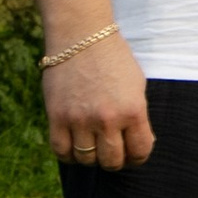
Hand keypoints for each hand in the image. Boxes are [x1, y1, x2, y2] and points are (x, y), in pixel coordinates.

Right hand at [41, 31, 153, 170]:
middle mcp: (107, 119)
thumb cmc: (113, 59)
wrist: (82, 36)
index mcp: (133, 110)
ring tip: (93, 146)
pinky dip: (69, 154)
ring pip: (87, 160)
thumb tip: (137, 146)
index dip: (139, 157)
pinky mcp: (57, 117)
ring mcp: (80, 119)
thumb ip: (137, 116)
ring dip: (92, 157)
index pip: (141, 151)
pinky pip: (61, 151)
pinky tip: (74, 145)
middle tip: (113, 151)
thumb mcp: (136, 85)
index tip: (134, 154)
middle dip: (116, 160)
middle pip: (112, 161)